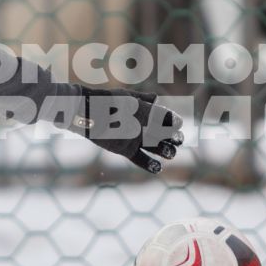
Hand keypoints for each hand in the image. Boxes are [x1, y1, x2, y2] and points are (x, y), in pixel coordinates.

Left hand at [58, 90, 183, 174]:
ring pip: (156, 148)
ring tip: (170, 154)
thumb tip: (156, 99)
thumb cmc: (106, 100)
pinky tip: (158, 167)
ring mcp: (136, 139)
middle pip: (165, 135)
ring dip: (165, 151)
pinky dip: (150, 165)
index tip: (178, 125)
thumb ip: (141, 99)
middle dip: (174, 139)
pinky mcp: (126, 150)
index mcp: (146, 112)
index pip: (167, 118)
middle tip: (177, 141)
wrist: (87, 112)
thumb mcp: (126, 97)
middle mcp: (143, 127)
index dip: (174, 122)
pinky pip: (141, 160)